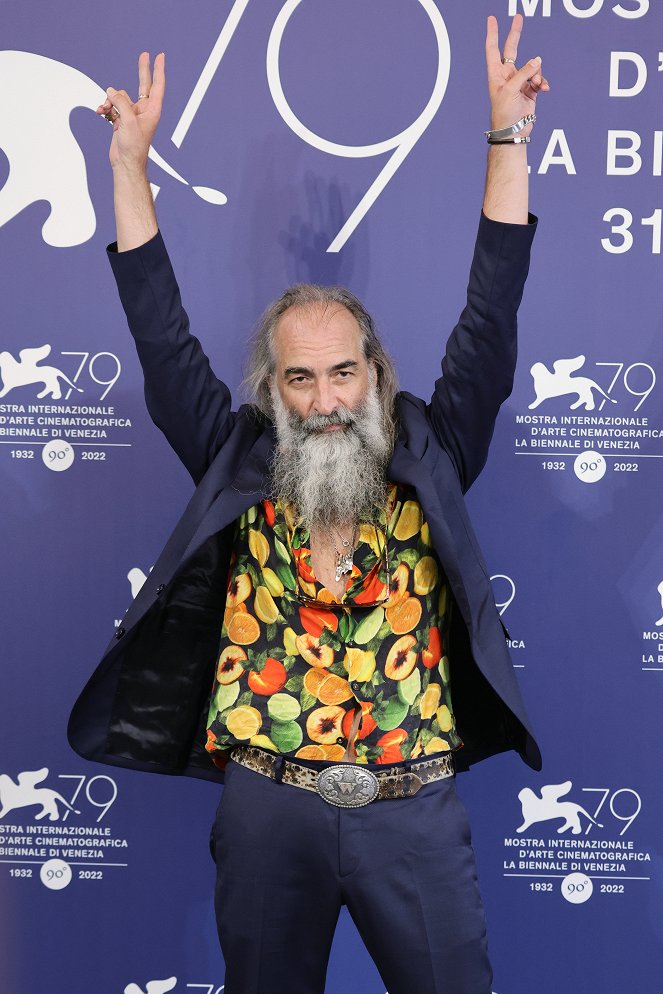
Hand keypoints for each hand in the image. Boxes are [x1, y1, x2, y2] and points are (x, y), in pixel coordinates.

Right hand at [97, 52, 164, 172]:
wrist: (125, 162)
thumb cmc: (133, 146)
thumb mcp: (128, 120)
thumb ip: (121, 102)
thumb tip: (111, 91)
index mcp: (152, 110)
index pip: (157, 85)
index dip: (158, 70)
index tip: (160, 57)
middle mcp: (144, 110)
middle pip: (143, 84)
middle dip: (142, 70)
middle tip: (145, 54)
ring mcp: (132, 114)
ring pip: (120, 96)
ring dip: (110, 100)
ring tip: (105, 109)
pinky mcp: (122, 119)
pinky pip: (112, 105)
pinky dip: (105, 107)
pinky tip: (100, 111)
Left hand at [485, 14, 548, 136]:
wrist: (513, 132)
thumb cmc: (504, 113)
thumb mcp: (511, 90)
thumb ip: (524, 73)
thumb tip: (537, 60)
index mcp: (496, 74)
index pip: (493, 49)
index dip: (492, 34)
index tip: (491, 19)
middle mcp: (507, 75)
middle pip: (512, 49)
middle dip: (516, 34)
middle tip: (519, 17)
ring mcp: (519, 82)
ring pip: (532, 66)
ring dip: (537, 74)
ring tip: (537, 85)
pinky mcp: (530, 90)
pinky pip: (539, 79)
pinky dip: (543, 82)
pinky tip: (544, 89)